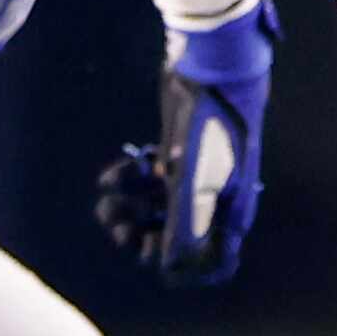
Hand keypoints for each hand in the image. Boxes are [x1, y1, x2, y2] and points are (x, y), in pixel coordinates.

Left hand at [97, 0, 279, 286]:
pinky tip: (114, 172)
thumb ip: (184, 228)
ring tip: (106, 198)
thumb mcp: (195, 182)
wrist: (213, 67)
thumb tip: (168, 268)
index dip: (183, 266)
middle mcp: (215, 198)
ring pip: (155, 210)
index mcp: (230, 210)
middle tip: (119, 229)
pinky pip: (147, 182)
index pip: (214, 259)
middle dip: (142, 237)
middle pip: (175, 238)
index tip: (155, 252)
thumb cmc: (212, 125)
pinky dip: (127, 181)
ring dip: (127, 209)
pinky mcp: (175, 153)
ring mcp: (194, 175)